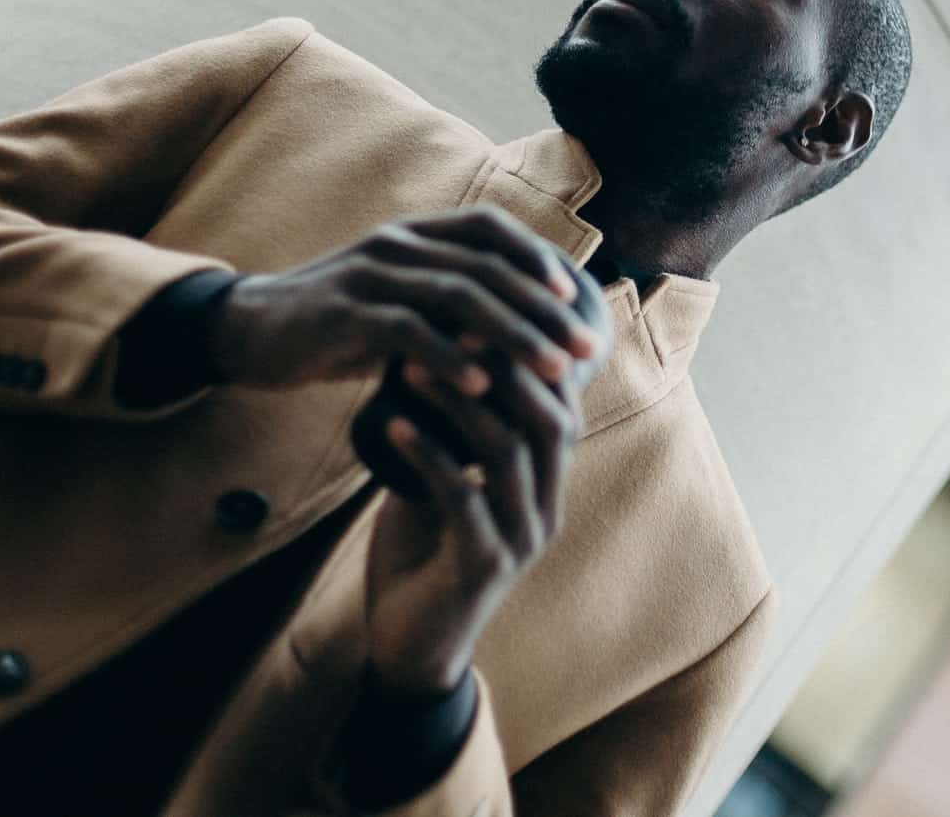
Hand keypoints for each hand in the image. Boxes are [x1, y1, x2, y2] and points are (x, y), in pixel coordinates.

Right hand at [208, 206, 602, 392]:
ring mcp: (368, 273)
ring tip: (552, 371)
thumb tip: (522, 331)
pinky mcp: (341, 312)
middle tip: (585, 350)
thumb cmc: (337, 325)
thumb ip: (448, 307)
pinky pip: (406, 330)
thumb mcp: (398, 305)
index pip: (491, 228)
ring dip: (513, 335)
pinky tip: (481, 387)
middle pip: (487, 265)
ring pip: (458, 294)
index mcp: (414, 234)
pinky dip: (449, 357)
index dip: (537, 259)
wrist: (250, 333)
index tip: (577, 303)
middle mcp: (396, 243)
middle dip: (544, 309)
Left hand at [360, 267, 609, 696]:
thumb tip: (430, 348)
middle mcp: (545, 506)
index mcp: (545, 480)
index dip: (525, 349)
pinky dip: (429, 454)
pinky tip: (391, 423)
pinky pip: (463, 499)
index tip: (475, 304)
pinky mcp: (483, 567)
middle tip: (450, 320)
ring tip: (412, 365)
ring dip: (461, 402)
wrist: (406, 646)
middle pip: (551, 416)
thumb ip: (454, 429)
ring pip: (510, 452)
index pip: (558, 397)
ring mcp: (521, 538)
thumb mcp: (444, 478)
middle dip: (503, 365)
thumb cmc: (424, 552)